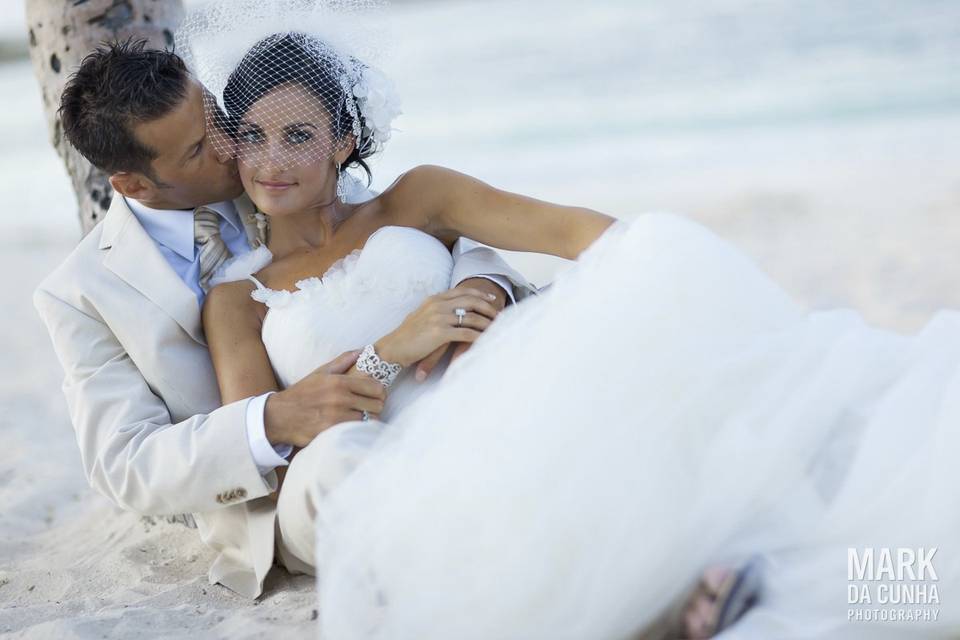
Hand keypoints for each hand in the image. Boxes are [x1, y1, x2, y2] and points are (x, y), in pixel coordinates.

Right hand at [263, 350, 386, 447]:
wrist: (279, 416)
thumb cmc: (301, 393)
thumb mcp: (320, 373)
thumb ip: (342, 361)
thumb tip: (361, 350)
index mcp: (339, 382)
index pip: (376, 387)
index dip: (380, 391)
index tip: (376, 394)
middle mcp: (339, 399)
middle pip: (377, 405)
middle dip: (376, 406)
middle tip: (370, 407)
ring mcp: (336, 418)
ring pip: (369, 420)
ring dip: (368, 419)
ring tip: (362, 417)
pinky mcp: (332, 433)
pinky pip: (357, 432)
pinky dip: (359, 430)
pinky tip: (353, 426)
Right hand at [375, 287, 499, 369]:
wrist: (393, 347)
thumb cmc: (407, 335)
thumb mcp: (421, 314)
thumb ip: (436, 309)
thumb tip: (450, 309)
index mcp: (434, 299)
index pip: (462, 291)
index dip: (479, 293)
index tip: (491, 298)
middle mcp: (438, 305)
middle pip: (471, 301)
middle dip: (488, 307)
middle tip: (499, 314)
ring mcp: (439, 318)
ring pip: (471, 317)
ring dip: (486, 323)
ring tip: (496, 328)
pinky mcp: (439, 333)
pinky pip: (466, 334)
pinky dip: (478, 336)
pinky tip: (486, 340)